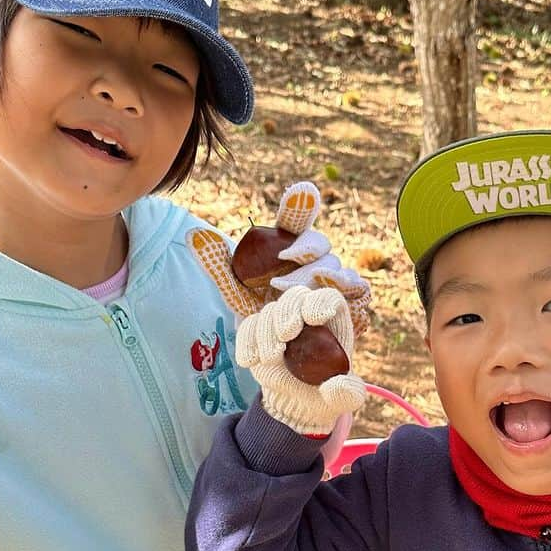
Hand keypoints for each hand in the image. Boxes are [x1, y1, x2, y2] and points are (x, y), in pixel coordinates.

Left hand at [187, 182, 372, 331]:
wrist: (283, 358)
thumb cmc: (263, 320)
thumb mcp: (238, 294)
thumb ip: (220, 266)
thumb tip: (195, 234)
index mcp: (289, 249)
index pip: (295, 220)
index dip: (300, 205)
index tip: (302, 191)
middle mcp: (314, 260)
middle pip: (317, 241)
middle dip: (303, 248)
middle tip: (283, 262)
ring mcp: (334, 278)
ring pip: (333, 263)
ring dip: (312, 274)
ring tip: (287, 290)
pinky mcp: (351, 298)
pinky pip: (355, 284)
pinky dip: (345, 283)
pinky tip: (331, 287)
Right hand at [237, 285, 365, 434]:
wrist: (300, 403)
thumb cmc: (329, 393)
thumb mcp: (346, 399)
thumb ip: (347, 393)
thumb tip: (334, 386)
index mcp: (333, 322)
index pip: (328, 297)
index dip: (320, 301)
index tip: (314, 318)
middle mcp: (306, 315)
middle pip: (296, 296)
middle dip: (288, 312)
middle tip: (286, 335)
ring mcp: (280, 322)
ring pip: (270, 311)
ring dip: (267, 332)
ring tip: (271, 359)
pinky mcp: (259, 333)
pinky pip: (248, 326)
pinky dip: (246, 341)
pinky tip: (249, 361)